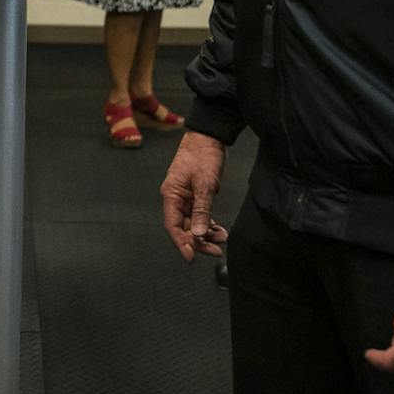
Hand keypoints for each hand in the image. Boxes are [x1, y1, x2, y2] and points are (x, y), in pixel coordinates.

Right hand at [160, 131, 229, 260]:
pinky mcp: (194, 195)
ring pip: (193, 222)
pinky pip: (199, 215)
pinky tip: (219, 229)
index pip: (173, 226)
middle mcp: (175, 198)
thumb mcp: (205, 185)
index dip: (181, 243)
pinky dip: (209, 223)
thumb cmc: (203, 156)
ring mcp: (185, 197)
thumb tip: (200, 234)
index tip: (191, 257)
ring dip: (206, 233)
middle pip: (184, 227)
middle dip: (199, 241)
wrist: (208, 136)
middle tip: (216, 251)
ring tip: (222, 238)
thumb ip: (202, 210)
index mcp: (171, 195)